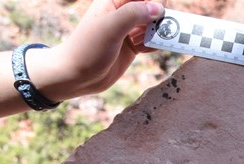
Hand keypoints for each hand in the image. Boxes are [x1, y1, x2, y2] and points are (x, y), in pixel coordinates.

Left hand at [28, 0, 165, 102]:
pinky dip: (156, 44)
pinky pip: (149, 41)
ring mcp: (126, 31)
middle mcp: (120, 14)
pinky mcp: (131, 47)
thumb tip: (158, 8)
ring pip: (151, 25)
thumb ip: (133, 14)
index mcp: (112, 2)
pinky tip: (157, 48)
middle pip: (148, 9)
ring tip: (164, 40)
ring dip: (160, 32)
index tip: (161, 13)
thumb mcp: (110, 27)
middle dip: (160, 17)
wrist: (76, 76)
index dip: (153, 2)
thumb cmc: (88, 49)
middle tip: (168, 28)